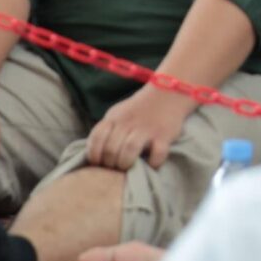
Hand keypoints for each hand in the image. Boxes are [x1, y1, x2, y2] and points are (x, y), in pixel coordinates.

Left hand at [84, 84, 200, 171]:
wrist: (167, 93)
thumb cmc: (138, 109)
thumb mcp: (117, 114)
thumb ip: (106, 130)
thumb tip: (93, 155)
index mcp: (114, 118)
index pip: (96, 138)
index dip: (94, 155)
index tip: (98, 163)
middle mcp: (128, 123)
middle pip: (111, 149)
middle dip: (110, 164)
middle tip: (115, 167)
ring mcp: (147, 129)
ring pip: (129, 151)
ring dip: (125, 164)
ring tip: (127, 167)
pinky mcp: (164, 135)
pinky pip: (157, 155)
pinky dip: (152, 163)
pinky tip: (150, 164)